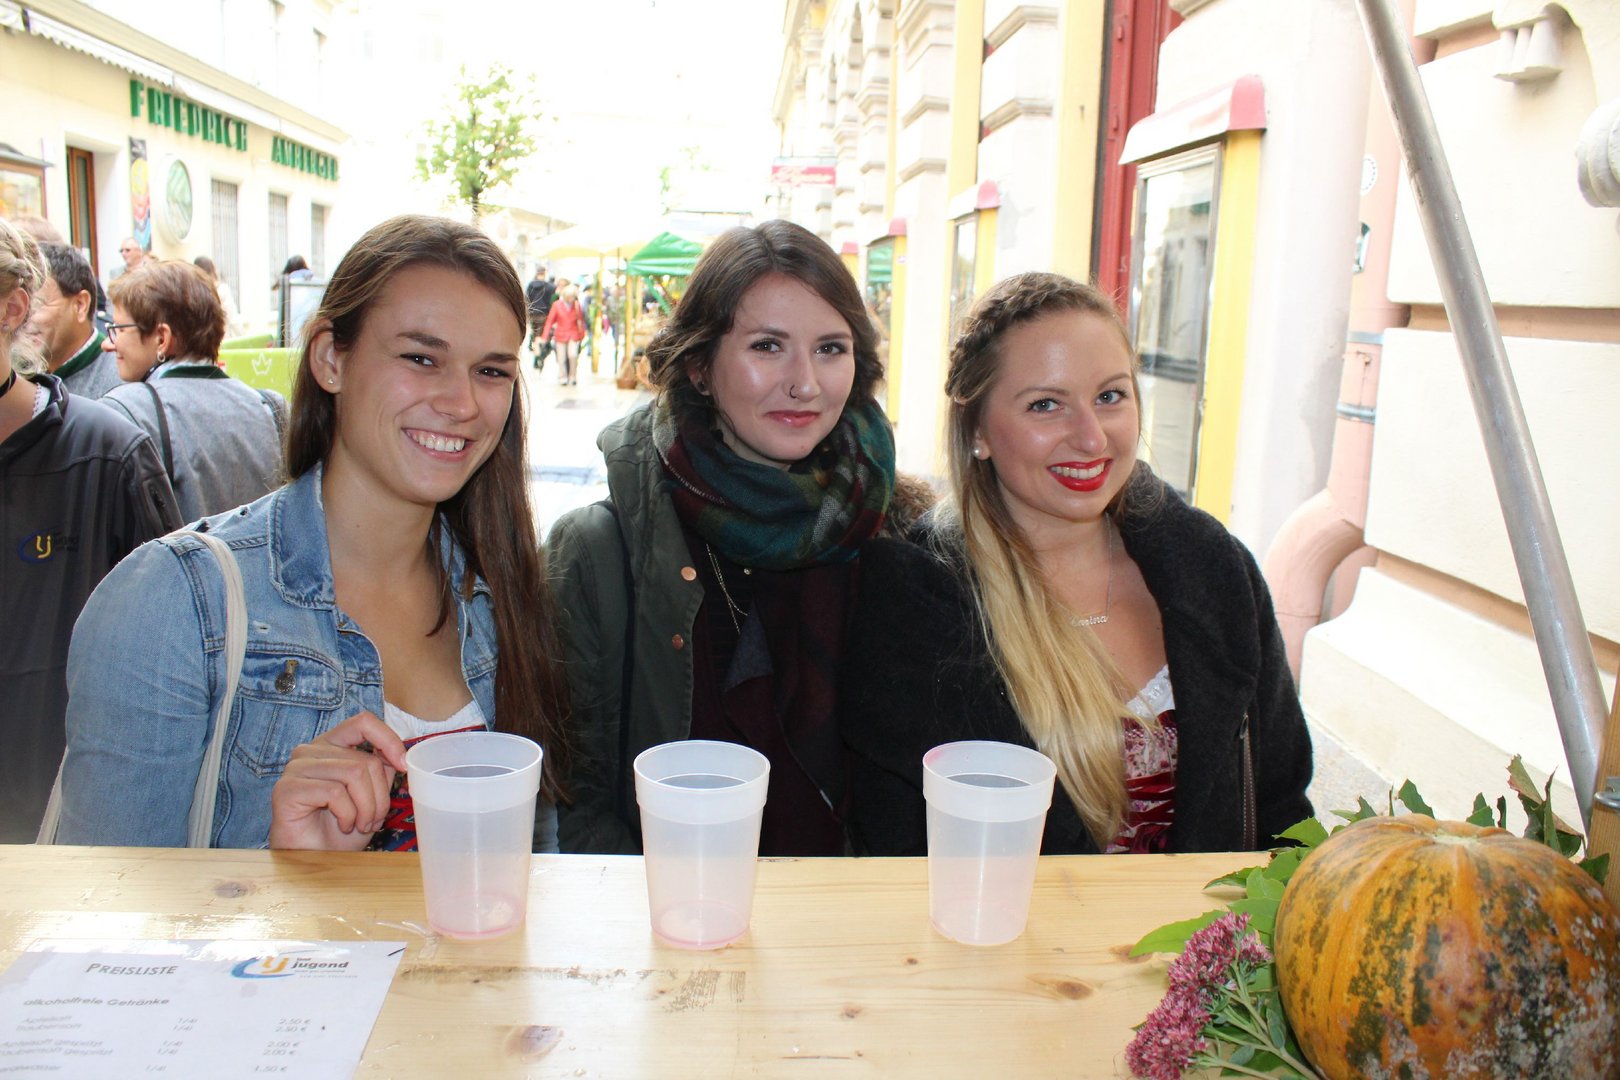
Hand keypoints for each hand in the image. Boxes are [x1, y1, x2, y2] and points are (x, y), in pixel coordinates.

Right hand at [269, 712, 407, 850]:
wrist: (316, 859)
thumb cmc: (342, 828)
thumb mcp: (372, 795)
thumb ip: (382, 770)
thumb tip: (400, 756)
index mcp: (332, 745)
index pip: (363, 722)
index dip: (388, 740)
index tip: (403, 765)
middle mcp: (311, 750)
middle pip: (365, 760)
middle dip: (379, 796)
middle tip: (374, 820)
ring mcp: (296, 768)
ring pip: (353, 774)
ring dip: (366, 808)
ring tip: (360, 825)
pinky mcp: (287, 788)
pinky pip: (334, 792)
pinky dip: (348, 814)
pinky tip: (343, 825)